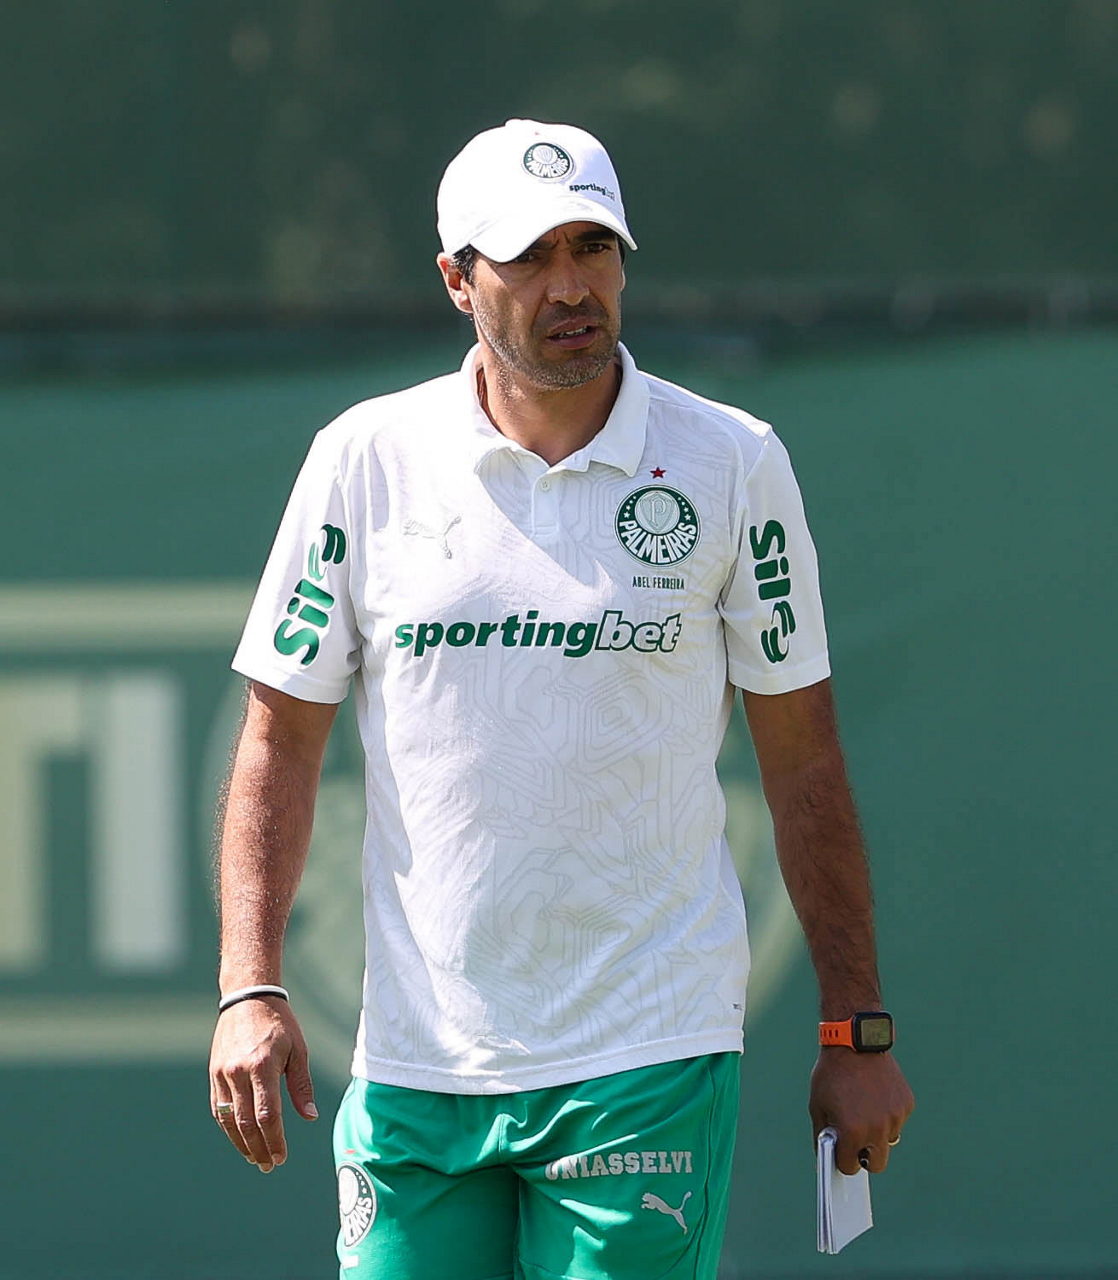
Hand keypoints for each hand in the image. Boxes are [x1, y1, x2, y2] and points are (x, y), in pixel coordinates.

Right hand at [209, 997, 317, 1171]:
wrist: (247, 998)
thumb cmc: (279, 1023)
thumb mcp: (298, 1050)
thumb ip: (301, 1085)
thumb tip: (310, 1117)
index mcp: (262, 1065)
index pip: (267, 1114)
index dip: (274, 1140)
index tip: (282, 1157)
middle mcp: (238, 1072)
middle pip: (245, 1122)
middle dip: (258, 1148)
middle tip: (269, 1165)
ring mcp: (222, 1074)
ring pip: (228, 1120)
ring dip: (241, 1143)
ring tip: (255, 1158)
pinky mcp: (214, 1074)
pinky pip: (218, 1108)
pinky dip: (227, 1127)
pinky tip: (239, 1138)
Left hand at [810, 1048, 913, 1174]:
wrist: (855, 1042)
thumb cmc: (832, 1074)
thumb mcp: (818, 1105)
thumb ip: (823, 1135)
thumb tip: (826, 1157)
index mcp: (853, 1131)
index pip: (850, 1166)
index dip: (843, 1159)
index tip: (841, 1153)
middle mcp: (877, 1129)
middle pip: (877, 1164)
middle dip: (865, 1157)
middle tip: (856, 1142)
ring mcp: (895, 1117)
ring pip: (888, 1141)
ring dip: (878, 1134)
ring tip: (864, 1109)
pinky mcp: (906, 1104)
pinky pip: (897, 1121)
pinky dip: (887, 1115)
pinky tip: (875, 1095)